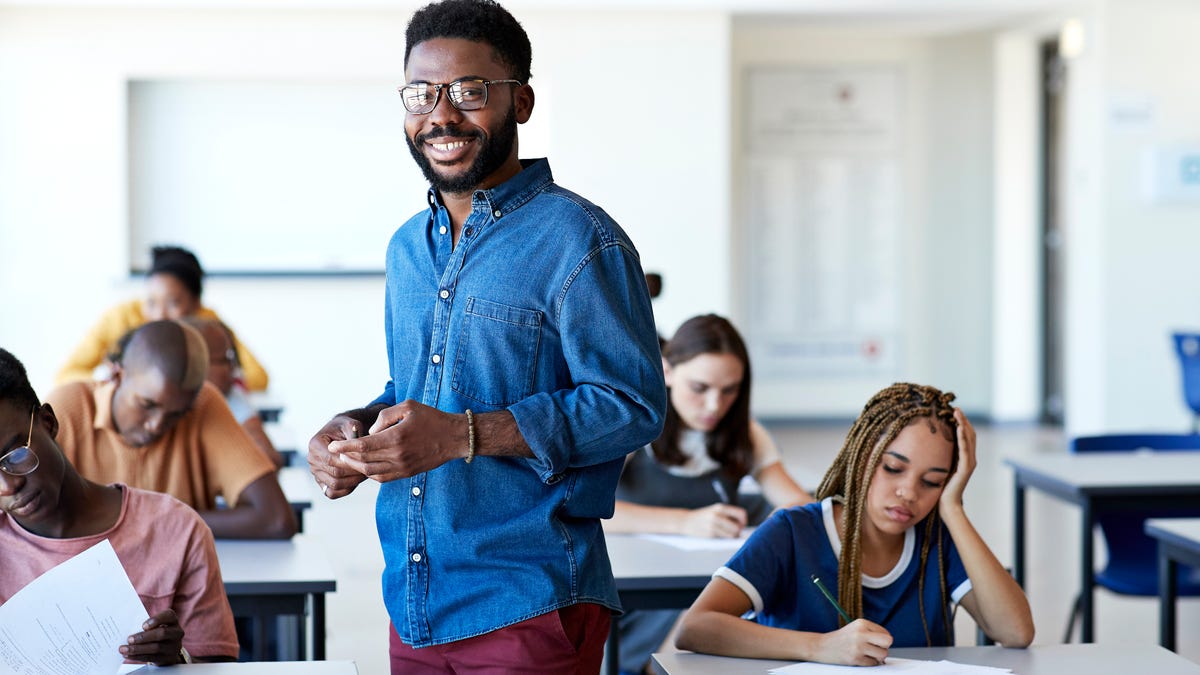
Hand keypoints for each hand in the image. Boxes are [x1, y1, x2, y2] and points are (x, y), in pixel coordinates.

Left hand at [119, 609, 185, 664]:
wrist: (168, 648)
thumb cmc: (157, 632)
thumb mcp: (156, 626)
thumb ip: (147, 626)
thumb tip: (128, 629)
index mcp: (173, 621)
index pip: (169, 616)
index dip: (156, 620)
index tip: (143, 626)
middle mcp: (176, 633)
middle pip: (162, 633)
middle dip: (143, 637)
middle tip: (129, 639)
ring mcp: (174, 646)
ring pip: (156, 647)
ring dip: (137, 649)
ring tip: (124, 649)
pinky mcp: (168, 658)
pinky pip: (152, 658)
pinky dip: (138, 656)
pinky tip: (128, 655)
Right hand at [309, 414, 368, 498]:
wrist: (341, 433)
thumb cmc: (347, 428)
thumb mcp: (351, 425)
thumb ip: (354, 434)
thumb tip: (357, 445)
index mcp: (315, 444)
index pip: (331, 460)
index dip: (350, 463)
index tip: (366, 461)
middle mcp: (312, 459)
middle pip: (334, 474)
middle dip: (354, 473)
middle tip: (369, 469)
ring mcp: (315, 472)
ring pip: (334, 485)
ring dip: (352, 482)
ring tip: (365, 474)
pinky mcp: (321, 481)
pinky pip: (332, 493)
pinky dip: (345, 490)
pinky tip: (357, 481)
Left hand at [327, 400, 464, 481]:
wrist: (454, 438)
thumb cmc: (431, 418)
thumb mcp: (408, 406)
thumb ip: (384, 417)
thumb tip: (370, 431)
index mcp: (396, 437)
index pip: (362, 446)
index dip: (344, 447)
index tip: (332, 446)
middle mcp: (398, 455)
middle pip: (363, 461)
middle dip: (346, 457)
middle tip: (336, 453)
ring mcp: (402, 467)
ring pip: (371, 472)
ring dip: (356, 467)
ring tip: (347, 459)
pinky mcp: (407, 473)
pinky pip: (382, 478)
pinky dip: (369, 473)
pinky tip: (364, 466)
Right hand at [681, 503, 747, 537]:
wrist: (686, 521)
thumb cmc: (704, 517)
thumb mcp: (715, 510)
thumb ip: (728, 515)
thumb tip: (742, 527)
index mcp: (720, 507)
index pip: (741, 514)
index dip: (744, 521)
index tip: (741, 524)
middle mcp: (717, 515)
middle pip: (738, 527)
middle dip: (738, 531)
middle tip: (734, 532)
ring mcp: (713, 525)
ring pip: (732, 534)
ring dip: (732, 536)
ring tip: (728, 534)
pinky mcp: (710, 534)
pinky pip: (724, 538)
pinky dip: (725, 538)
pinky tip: (719, 536)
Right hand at [815, 618, 892, 665]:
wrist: (822, 646)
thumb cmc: (842, 639)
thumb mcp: (856, 628)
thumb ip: (872, 632)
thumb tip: (888, 642)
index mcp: (862, 623)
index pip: (885, 633)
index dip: (882, 640)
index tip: (874, 643)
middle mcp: (860, 633)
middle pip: (888, 641)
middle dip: (884, 648)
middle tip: (876, 650)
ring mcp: (858, 646)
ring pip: (882, 654)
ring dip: (877, 657)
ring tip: (867, 655)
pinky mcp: (855, 658)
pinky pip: (873, 663)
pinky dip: (869, 663)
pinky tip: (860, 659)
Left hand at [939, 408, 976, 515]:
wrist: (946, 505)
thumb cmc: (939, 487)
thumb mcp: (939, 465)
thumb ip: (939, 454)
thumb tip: (927, 442)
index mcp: (963, 457)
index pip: (965, 435)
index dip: (961, 422)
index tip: (953, 411)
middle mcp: (969, 458)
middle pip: (970, 434)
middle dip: (963, 419)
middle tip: (956, 408)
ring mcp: (969, 463)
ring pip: (969, 439)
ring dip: (963, 424)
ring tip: (957, 412)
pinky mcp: (966, 469)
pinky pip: (965, 450)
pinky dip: (963, 438)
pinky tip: (959, 428)